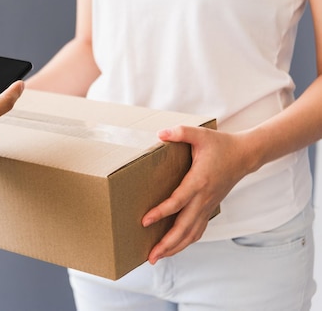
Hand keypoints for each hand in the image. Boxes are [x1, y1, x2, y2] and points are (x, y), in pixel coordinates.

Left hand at [142, 125, 254, 263]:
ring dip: (175, 248)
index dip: (161, 212)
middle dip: (167, 243)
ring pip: (192, 233)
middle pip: (184, 227)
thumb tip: (160, 134)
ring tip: (157, 258)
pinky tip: (173, 248)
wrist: (245, 155)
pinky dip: (185, 242)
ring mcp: (208, 206)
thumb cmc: (221, 144)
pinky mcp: (210, 208)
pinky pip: (198, 230)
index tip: (145, 221)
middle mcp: (204, 198)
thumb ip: (180, 132)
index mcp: (199, 181)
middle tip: (150, 257)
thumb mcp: (200, 133)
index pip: (178, 201)